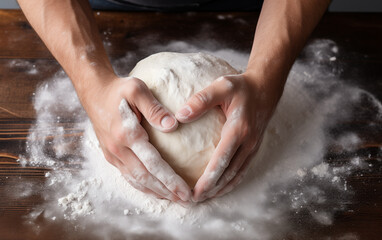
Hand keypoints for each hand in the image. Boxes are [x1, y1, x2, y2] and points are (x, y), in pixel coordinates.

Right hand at [83, 76, 191, 205]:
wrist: (94, 92)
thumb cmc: (119, 90)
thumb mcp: (138, 90)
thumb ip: (154, 108)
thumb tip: (173, 125)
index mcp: (127, 134)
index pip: (153, 163)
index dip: (170, 180)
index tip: (186, 192)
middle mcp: (118, 148)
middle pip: (146, 177)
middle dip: (167, 192)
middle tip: (186, 201)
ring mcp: (112, 154)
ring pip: (136, 180)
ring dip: (155, 192)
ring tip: (173, 200)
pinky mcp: (110, 155)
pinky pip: (128, 175)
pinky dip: (142, 186)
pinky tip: (154, 190)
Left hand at [175, 72, 282, 201]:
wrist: (265, 87)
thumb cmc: (241, 86)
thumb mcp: (221, 86)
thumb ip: (200, 100)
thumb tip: (180, 116)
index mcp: (238, 130)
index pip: (222, 160)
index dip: (209, 179)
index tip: (195, 192)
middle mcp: (247, 142)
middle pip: (229, 173)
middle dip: (212, 190)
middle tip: (194, 200)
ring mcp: (252, 146)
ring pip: (237, 175)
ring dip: (221, 189)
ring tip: (205, 198)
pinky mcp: (253, 147)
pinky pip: (242, 169)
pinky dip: (231, 181)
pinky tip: (221, 187)